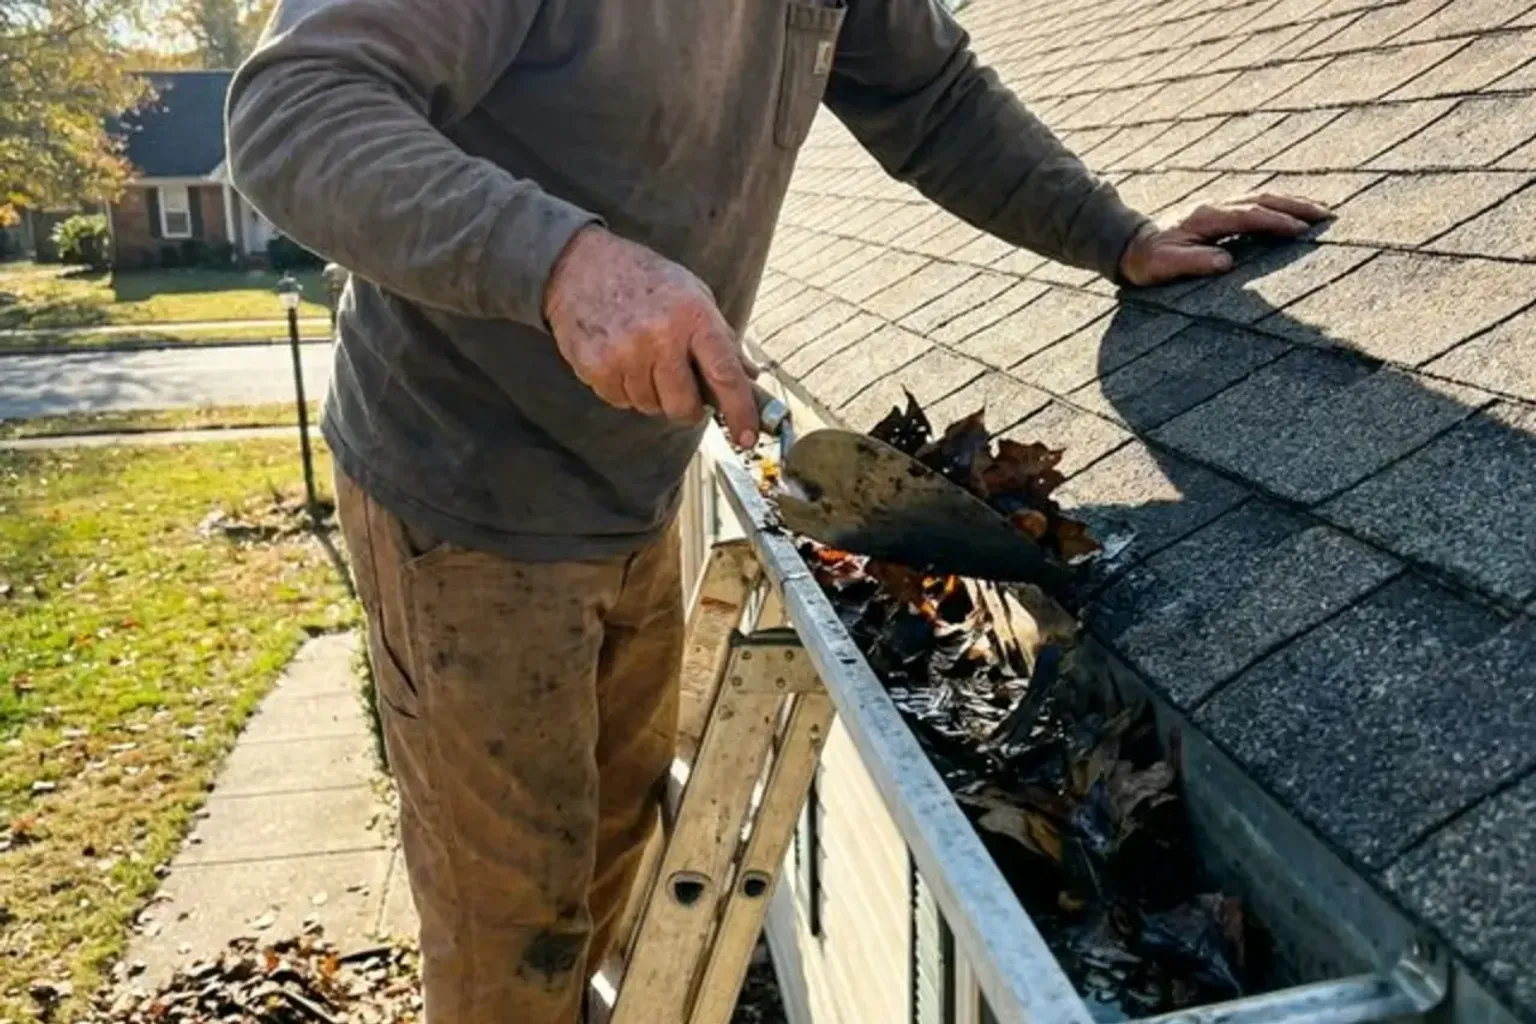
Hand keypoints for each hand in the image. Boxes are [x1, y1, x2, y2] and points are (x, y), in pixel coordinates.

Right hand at [543, 226, 760, 446]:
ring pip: (650, 407)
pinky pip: (620, 402)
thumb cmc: (645, 281)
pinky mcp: (595, 366)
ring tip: (644, 360)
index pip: (725, 374)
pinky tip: (621, 360)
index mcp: (693, 316)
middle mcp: (660, 335)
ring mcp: (625, 352)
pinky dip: (625, 390)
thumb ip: (721, 338)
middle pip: (683, 406)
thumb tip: (750, 377)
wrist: (582, 265)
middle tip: (683, 392)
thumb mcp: (693, 296)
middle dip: (688, 408)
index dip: (740, 411)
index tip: (747, 437)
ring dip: (653, 395)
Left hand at [1118, 192, 1334, 286]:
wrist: (1132, 246)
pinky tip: (1295, 212)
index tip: (1301, 230)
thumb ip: (1195, 262)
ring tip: (1321, 212)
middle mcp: (1215, 206)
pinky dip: (1279, 205)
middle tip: (1327, 216)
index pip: (1249, 216)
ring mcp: (1219, 206)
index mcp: (1206, 217)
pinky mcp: (1221, 212)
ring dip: (1292, 203)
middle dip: (1296, 206)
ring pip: (1263, 198)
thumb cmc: (1149, 260)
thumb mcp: (1166, 265)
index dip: (1276, 222)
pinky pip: (1257, 204)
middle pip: (1263, 199)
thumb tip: (1227, 262)